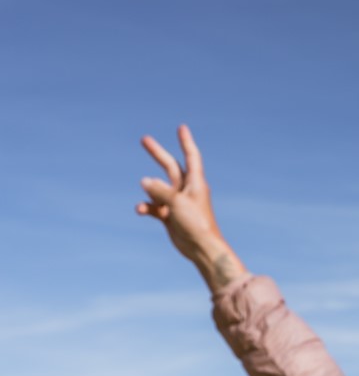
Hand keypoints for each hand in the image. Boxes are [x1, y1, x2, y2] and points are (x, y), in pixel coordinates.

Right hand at [136, 125, 246, 291]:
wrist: (201, 248)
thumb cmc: (195, 223)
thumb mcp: (177, 202)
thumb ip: (160, 190)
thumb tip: (144, 181)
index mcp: (195, 183)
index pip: (191, 156)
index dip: (186, 142)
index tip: (181, 128)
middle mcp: (186, 190)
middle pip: (169, 166)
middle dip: (157, 153)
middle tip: (144, 139)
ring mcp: (177, 202)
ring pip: (157, 189)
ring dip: (150, 191)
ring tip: (151, 199)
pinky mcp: (169, 216)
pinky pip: (153, 206)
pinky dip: (146, 206)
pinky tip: (141, 210)